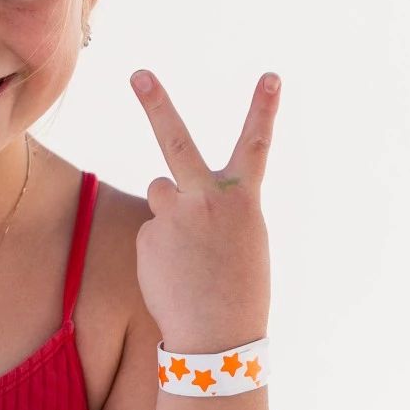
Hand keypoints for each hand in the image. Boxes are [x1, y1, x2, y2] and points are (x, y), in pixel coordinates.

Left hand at [130, 72, 276, 353]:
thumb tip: (169, 194)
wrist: (217, 336)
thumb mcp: (243, 240)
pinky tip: (174, 273)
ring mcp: (173, 216)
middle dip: (157, 103)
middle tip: (138, 73)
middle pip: (175, 140)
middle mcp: (206, 198)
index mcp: (242, 199)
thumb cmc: (238, 289)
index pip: (257, 144)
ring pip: (160, 192)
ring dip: (169, 212)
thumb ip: (215, 209)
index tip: (271, 75)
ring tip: (187, 252)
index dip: (265, 108)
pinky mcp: (148, 236)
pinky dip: (159, 250)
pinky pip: (152, 231)